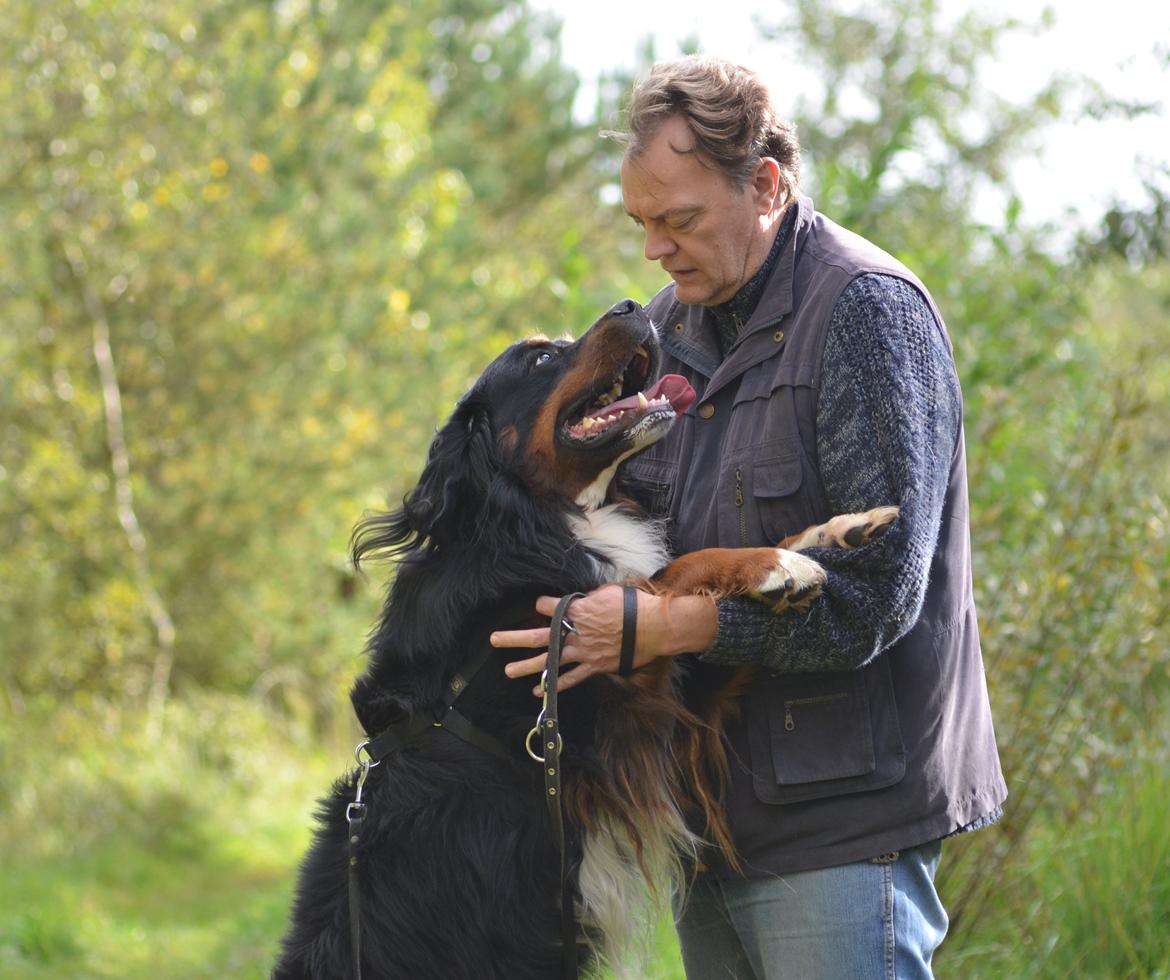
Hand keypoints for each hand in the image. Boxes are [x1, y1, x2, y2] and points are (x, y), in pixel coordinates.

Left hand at [490, 586, 715, 694]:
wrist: (653, 627)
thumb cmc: (633, 605)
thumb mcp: (607, 592)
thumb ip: (589, 598)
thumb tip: (581, 600)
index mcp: (578, 610)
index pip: (548, 606)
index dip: (542, 606)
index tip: (541, 606)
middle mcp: (576, 632)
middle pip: (539, 636)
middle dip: (514, 638)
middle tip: (494, 639)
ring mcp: (583, 652)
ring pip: (549, 661)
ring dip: (526, 666)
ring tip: (507, 670)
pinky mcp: (594, 666)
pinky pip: (570, 678)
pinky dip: (553, 685)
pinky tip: (537, 690)